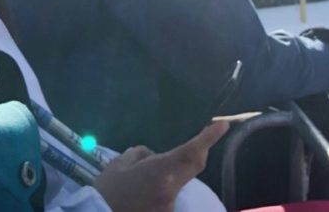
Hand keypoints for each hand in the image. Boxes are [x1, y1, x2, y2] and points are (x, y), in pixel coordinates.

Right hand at [94, 121, 228, 211]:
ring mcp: (169, 210)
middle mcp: (171, 194)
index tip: (222, 124)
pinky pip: (165, 201)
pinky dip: (157, 194)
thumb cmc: (106, 193)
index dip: (209, 138)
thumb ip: (140, 155)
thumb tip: (152, 156)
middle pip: (190, 168)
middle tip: (186, 143)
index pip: (192, 153)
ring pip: (175, 186)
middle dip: (192, 153)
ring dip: (164, 179)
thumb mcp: (118, 165)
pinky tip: (140, 196)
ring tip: (139, 184)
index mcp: (161, 174)